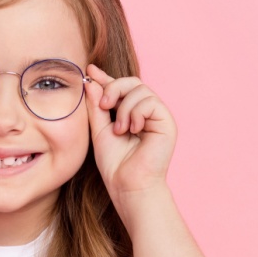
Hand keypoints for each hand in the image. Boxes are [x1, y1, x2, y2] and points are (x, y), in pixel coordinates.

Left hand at [84, 63, 176, 205]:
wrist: (128, 185)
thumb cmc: (115, 164)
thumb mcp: (99, 130)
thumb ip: (96, 106)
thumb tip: (91, 81)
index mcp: (132, 113)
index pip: (121, 88)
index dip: (106, 78)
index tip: (90, 71)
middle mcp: (147, 113)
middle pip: (132, 82)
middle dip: (114, 88)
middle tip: (103, 106)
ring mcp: (158, 116)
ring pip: (141, 89)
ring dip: (124, 107)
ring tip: (119, 129)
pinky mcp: (167, 122)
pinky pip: (150, 101)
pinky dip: (136, 112)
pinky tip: (132, 129)